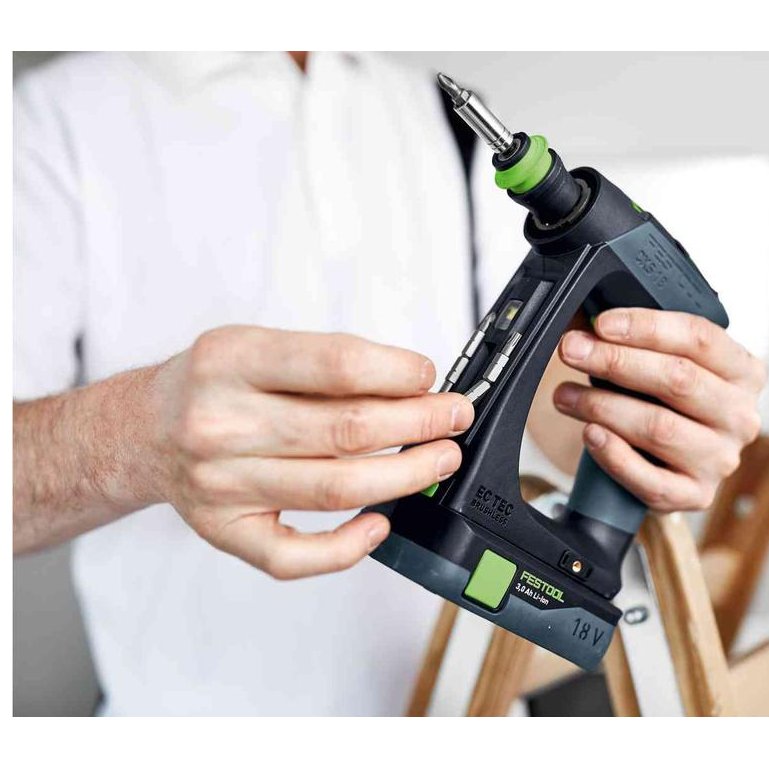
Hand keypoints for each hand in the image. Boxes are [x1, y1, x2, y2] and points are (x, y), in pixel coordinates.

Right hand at [150, 325, 472, 578]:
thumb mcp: (257, 346)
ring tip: (440, 460)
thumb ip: (326, 363)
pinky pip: (295, 556)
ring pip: (336, 489)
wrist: (143, 431)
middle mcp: (220, 422)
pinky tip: (381, 523)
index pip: (335, 365)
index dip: (398, 372)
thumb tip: (414, 386)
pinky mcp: (225, 531)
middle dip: (418, 423)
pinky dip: (348, 546)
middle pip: (346, 431)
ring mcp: (221, 484)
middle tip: (454, 418)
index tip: (430, 376)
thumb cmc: (215, 385)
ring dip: (405, 475)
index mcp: (230, 360)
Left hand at [553, 309, 765, 511]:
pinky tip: (591, 435)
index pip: (699, 338)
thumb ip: (641, 342)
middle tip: (573, 351)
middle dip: (615, 361)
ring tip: (566, 395)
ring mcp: (720, 459)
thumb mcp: (668, 363)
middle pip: (678, 380)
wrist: (673, 461)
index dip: (647, 327)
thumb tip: (590, 324)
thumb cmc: (668, 402)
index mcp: (743, 372)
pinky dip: (615, 456)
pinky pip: (652, 481)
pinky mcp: (696, 496)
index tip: (602, 324)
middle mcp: (740, 416)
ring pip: (660, 428)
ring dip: (603, 406)